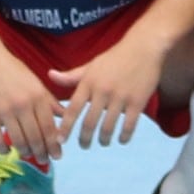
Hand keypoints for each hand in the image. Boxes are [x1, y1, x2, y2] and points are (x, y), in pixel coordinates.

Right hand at [0, 44, 71, 163]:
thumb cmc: (13, 70)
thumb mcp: (35, 82)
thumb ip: (50, 101)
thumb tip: (64, 116)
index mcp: (37, 96)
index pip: (49, 127)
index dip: (54, 145)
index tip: (57, 156)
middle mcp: (23, 105)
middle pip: (35, 137)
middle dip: (41, 153)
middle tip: (43, 161)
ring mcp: (4, 110)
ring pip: (18, 140)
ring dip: (24, 152)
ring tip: (27, 155)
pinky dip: (3, 149)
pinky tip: (7, 150)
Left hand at [55, 28, 174, 146]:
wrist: (144, 47)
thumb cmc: (115, 57)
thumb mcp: (91, 65)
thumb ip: (72, 76)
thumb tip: (49, 75)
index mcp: (89, 82)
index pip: (73, 109)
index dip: (65, 127)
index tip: (60, 141)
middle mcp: (102, 91)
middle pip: (89, 123)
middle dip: (84, 139)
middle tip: (84, 146)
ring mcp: (120, 97)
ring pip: (108, 127)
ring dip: (104, 140)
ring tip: (103, 142)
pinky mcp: (137, 102)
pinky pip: (128, 126)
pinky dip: (123, 136)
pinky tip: (121, 139)